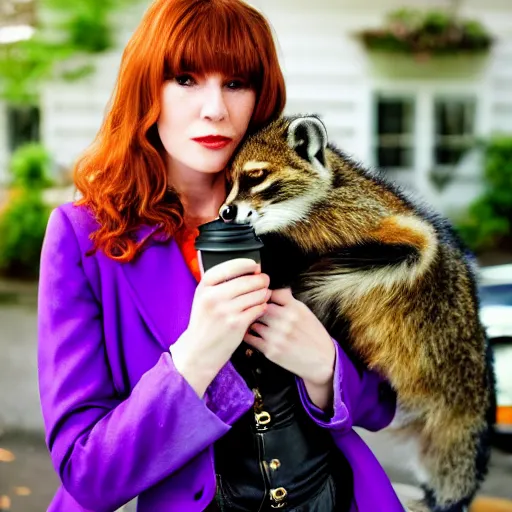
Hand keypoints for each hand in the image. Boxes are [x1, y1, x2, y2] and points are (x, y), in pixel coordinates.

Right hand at [170, 258, 270, 396]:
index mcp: (204, 287)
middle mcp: (213, 297)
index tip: (255, 265)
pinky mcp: (236, 324)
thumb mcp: (203, 298)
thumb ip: (220, 284)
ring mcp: (225, 311)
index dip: (246, 264)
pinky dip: (262, 306)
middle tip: (264, 281)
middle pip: (247, 280)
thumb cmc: (204, 322)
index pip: (229, 267)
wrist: (199, 351)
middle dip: (260, 279)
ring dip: (264, 292)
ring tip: (263, 294)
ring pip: (256, 294)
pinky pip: (258, 308)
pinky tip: (260, 307)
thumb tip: (248, 270)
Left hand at [243, 288, 334, 388]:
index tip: (263, 299)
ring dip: (251, 322)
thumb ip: (289, 301)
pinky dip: (249, 335)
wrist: (323, 361)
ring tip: (253, 323)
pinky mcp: (271, 350)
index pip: (272, 293)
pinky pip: (250, 338)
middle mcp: (286, 320)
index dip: (265, 295)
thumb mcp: (306, 313)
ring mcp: (277, 336)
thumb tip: (272, 290)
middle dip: (256, 308)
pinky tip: (252, 334)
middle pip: (260, 306)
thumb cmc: (314, 336)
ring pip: (253, 322)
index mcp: (296, 308)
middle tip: (254, 311)